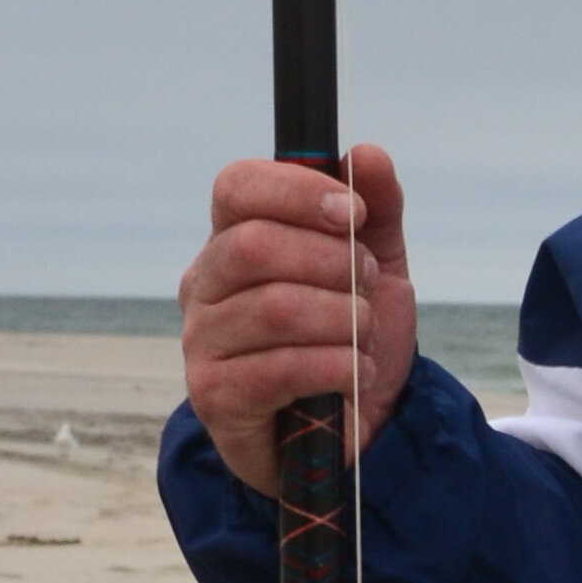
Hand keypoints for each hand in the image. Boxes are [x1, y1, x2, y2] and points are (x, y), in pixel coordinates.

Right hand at [178, 140, 417, 496]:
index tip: (353, 215)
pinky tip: (355, 372)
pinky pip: (279, 368)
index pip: (236, 186)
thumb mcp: (378, 268)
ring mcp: (203, 341)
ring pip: (273, 308)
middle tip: (365, 284)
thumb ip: (377, 211)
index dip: (298, 191)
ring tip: (364, 332)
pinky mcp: (216, 396)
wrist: (359, 428)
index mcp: (234, 238)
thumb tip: (365, 153)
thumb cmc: (352, 339)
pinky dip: (336, 366)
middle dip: (331, 262)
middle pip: (254, 245)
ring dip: (342, 318)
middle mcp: (205, 283)